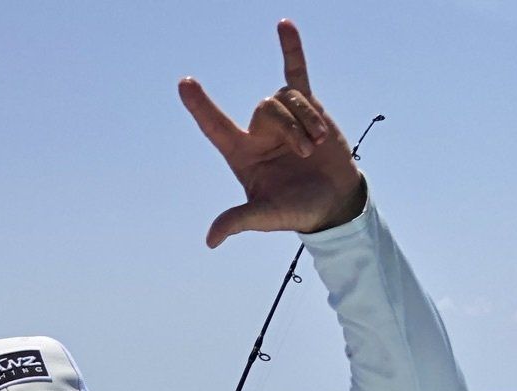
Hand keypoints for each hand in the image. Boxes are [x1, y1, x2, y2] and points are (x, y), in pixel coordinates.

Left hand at [179, 20, 365, 247]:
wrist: (332, 199)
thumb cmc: (295, 210)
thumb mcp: (266, 216)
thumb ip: (239, 220)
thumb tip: (212, 240)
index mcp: (241, 155)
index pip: (215, 126)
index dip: (201, 107)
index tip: (184, 83)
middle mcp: (258, 132)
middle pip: (265, 108)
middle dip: (290, 127)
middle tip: (306, 152)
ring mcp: (282, 116)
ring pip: (289, 98)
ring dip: (307, 119)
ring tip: (317, 145)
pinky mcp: (307, 105)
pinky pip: (296, 72)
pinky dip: (291, 49)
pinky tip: (284, 24)